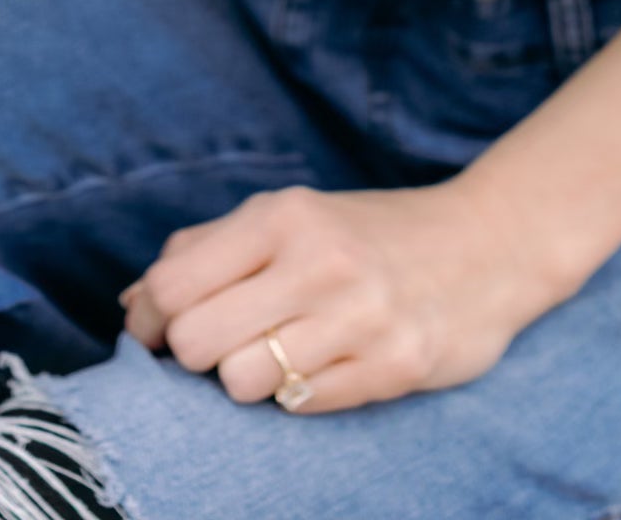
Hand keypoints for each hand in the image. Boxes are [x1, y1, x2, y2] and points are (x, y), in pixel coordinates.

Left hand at [118, 180, 551, 415]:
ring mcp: (359, 316)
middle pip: (196, 343)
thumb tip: (132, 304)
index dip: (152, 320)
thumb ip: (208, 250)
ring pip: (243, 383)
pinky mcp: (396, 365)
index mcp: (281, 214)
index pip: (172, 285)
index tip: (160, 331)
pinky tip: (327, 366)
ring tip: (282, 357)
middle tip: (229, 344)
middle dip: (200, 356)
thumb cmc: (368, 234)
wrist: (488, 243)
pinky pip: (303, 406)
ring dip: (252, 381)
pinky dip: (301, 395)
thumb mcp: (289, 217)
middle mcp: (318, 260)